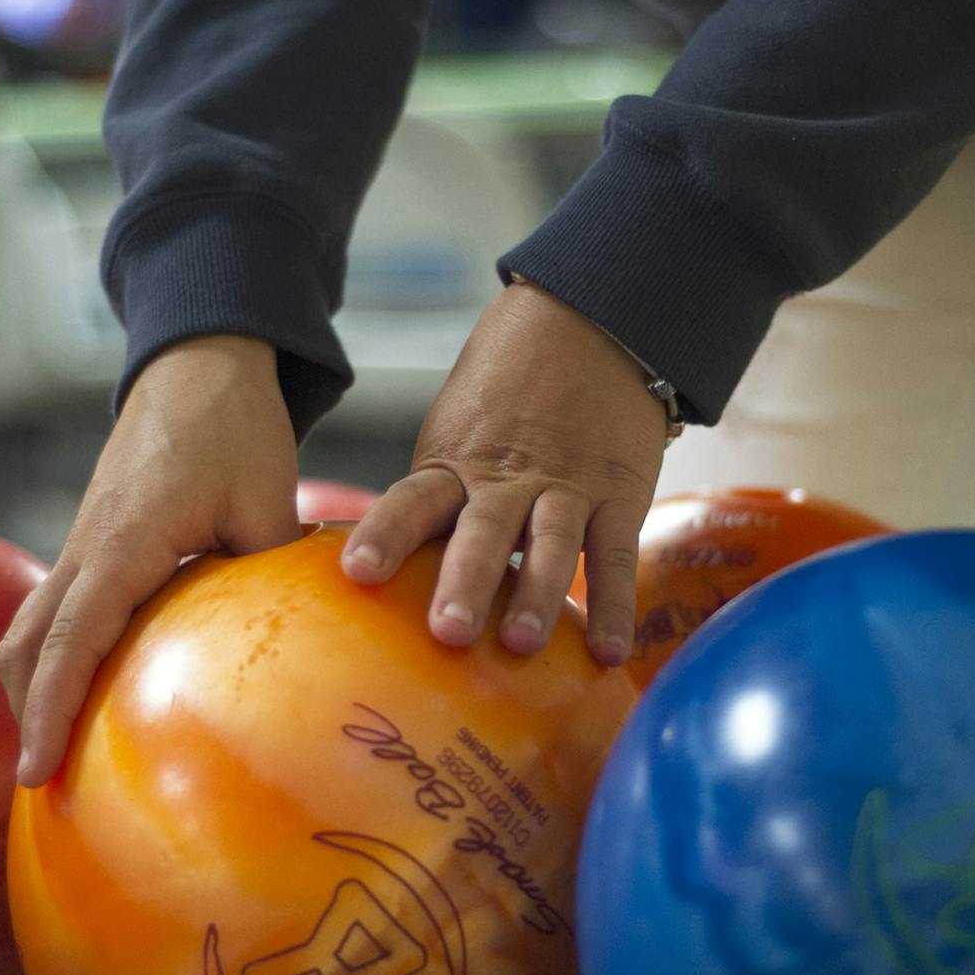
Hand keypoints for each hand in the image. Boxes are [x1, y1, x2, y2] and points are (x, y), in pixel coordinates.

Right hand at [0, 336, 300, 785]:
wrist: (197, 364)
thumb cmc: (235, 428)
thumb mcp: (265, 499)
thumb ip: (268, 573)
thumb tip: (292, 651)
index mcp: (123, 542)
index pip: (71, 642)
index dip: (50, 710)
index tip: (37, 771)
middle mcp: (85, 548)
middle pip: (26, 646)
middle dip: (26, 716)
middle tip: (45, 788)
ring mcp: (80, 544)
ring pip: (29, 630)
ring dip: (32, 689)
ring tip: (58, 755)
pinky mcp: (90, 541)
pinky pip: (55, 610)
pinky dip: (54, 658)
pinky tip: (88, 695)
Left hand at [342, 280, 664, 664]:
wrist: (591, 320)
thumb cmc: (509, 392)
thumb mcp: (458, 431)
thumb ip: (438, 494)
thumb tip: (387, 573)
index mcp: (456, 463)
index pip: (413, 500)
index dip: (385, 534)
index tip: (357, 573)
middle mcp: (506, 479)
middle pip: (482, 532)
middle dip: (464, 581)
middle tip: (448, 632)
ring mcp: (565, 487)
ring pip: (550, 543)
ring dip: (536, 594)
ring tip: (522, 643)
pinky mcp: (618, 494)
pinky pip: (615, 554)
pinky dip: (614, 605)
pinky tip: (608, 654)